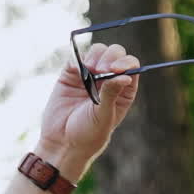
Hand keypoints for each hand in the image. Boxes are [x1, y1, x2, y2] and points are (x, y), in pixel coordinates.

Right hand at [38, 42, 139, 179]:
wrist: (62, 142)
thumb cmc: (88, 134)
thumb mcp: (103, 116)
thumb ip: (112, 94)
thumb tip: (125, 76)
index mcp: (123, 91)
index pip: (131, 67)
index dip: (126, 63)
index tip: (116, 69)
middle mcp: (108, 80)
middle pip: (116, 54)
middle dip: (111, 57)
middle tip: (102, 70)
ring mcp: (90, 75)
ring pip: (98, 51)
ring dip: (96, 55)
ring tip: (90, 69)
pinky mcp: (71, 73)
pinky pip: (77, 56)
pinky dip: (79, 57)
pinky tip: (80, 70)